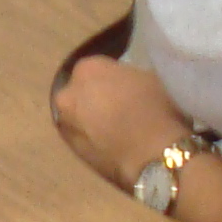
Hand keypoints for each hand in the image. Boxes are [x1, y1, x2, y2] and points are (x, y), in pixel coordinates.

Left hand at [52, 54, 191, 189]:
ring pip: (77, 117)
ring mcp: (66, 125)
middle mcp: (68, 94)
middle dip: (95, 98)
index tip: (126, 87)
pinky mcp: (71, 152)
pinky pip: (83, 139)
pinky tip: (113, 145)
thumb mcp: (147, 76)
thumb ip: (125, 76)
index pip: (96, 67)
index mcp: (87, 68)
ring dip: (90, 120)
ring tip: (117, 129)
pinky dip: (93, 140)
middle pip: (80, 92)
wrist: (155, 153)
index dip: (112, 77)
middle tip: (120, 108)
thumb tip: (122, 84)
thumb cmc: (155, 107)